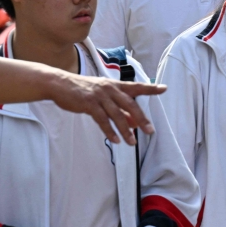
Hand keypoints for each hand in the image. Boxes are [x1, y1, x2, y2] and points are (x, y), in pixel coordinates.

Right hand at [49, 73, 166, 144]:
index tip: (164, 88)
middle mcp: (110, 89)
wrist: (61, 84)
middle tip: (150, 130)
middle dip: (141, 118)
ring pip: (117, 114)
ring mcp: (100, 96)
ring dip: (126, 130)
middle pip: (130, 104)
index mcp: (115, 85)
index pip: (136, 87)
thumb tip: (134, 122)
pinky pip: (102, 120)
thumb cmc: (84, 90)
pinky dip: (109, 131)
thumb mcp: (103, 96)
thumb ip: (119, 108)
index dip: (150, 88)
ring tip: (132, 143)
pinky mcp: (89, 104)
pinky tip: (115, 140)